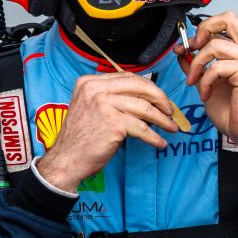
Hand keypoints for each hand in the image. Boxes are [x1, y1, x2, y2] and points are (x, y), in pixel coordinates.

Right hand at [33, 73, 180, 189]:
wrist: (67, 160)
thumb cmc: (81, 137)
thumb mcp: (90, 107)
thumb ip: (111, 96)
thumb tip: (145, 98)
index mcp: (90, 82)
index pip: (128, 77)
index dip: (148, 87)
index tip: (159, 98)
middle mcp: (95, 89)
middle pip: (139, 86)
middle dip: (160, 98)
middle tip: (170, 111)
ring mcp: (104, 104)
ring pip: (144, 107)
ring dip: (162, 119)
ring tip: (170, 127)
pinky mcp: (113, 123)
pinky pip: (142, 128)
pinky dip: (154, 137)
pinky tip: (159, 142)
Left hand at [177, 11, 237, 162]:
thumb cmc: (235, 111)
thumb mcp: (208, 83)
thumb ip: (198, 65)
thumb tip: (182, 52)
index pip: (227, 22)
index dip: (204, 29)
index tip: (188, 46)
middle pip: (228, 18)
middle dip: (204, 30)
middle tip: (193, 48)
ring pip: (216, 45)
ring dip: (197, 63)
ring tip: (195, 81)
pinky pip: (216, 67)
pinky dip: (205, 81)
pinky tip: (206, 94)